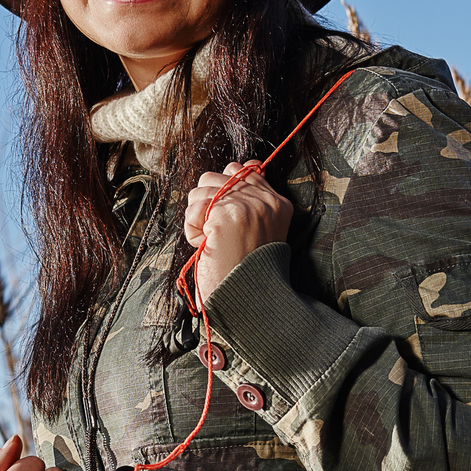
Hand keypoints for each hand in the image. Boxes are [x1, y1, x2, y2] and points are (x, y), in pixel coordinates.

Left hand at [183, 161, 291, 303]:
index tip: (224, 218)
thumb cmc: (245, 271)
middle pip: (214, 178)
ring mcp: (248, 206)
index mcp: (279, 204)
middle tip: (221, 235)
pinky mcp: (227, 216)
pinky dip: (192, 231)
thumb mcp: (258, 230)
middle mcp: (266, 201)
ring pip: (199, 191)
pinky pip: (193, 211)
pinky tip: (207, 246)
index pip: (244, 170)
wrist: (249, 301)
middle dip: (206, 206)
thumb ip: (249, 200)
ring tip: (215, 242)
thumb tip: (232, 169)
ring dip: (198, 219)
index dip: (223, 191)